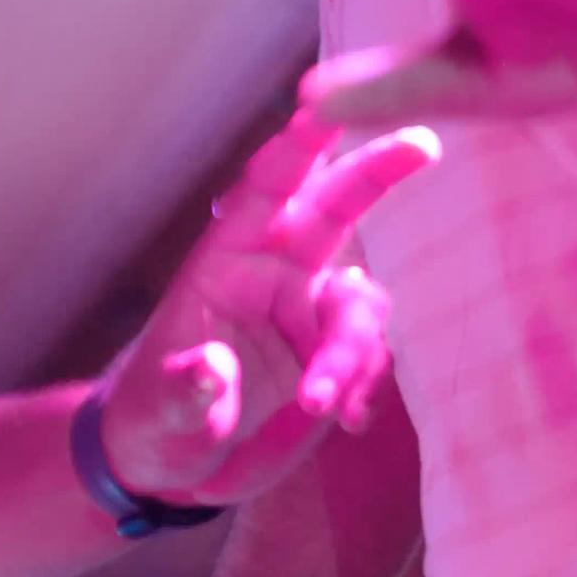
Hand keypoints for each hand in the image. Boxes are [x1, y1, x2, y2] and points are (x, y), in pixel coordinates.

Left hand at [98, 115, 432, 507]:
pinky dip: (366, 383)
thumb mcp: (162, 414)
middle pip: (334, 209)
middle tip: (423, 143)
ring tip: (325, 404)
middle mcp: (273, 278)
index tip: (326, 105)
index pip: (265, 191)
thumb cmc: (153, 426)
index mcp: (223, 266)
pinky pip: (370, 354)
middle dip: (376, 172)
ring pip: (361, 302)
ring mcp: (307, 316)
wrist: (175, 471)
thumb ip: (188, 390)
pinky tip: (351, 419)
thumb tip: (209, 368)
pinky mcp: (331, 358)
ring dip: (354, 349)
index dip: (297, 147)